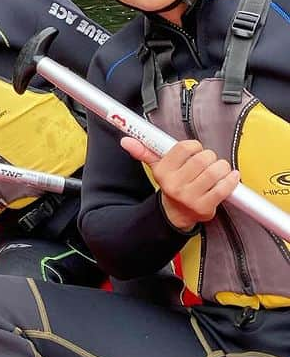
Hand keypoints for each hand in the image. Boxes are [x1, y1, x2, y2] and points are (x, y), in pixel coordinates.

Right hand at [120, 135, 238, 231]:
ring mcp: (190, 197)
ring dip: (222, 167)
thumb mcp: (157, 168)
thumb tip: (125, 141)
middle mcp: (175, 185)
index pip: (184, 148)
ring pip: (215, 172)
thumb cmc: (171, 185)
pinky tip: (230, 177)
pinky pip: (224, 188)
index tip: (197, 150)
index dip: (195, 146)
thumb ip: (143, 151)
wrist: (175, 215)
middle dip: (210, 157)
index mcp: (163, 172)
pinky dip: (231, 180)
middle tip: (210, 161)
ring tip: (220, 169)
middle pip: (202, 159)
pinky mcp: (205, 207)